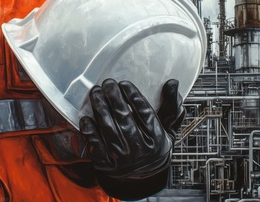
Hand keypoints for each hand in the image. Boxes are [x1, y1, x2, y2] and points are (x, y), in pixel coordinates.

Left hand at [79, 78, 184, 199]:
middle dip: (114, 98)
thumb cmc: (155, 145)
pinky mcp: (107, 165)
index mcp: (157, 138)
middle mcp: (140, 149)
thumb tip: (172, 83)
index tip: (124, 83)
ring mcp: (123, 158)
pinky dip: (90, 132)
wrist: (145, 177)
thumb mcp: (169, 128)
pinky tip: (86, 118)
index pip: (145, 113)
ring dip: (101, 110)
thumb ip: (171, 105)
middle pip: (125, 119)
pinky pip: (96, 147)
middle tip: (107, 84)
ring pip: (109, 130)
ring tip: (96, 94)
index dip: (133, 96)